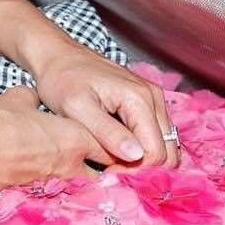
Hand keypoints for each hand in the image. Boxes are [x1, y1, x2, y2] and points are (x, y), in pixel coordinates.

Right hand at [0, 86, 106, 191]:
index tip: (110, 138)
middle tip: (89, 149)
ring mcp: (52, 182)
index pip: (110, 147)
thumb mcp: (21, 98)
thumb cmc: (2, 121)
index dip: (112, 143)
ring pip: (75, 180)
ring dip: (73, 171)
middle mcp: (70, 166)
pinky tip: (35, 166)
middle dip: (97, 163)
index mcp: (75, 140)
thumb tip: (33, 100)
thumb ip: (35, 100)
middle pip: (99, 171)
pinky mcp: (33, 192)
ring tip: (59, 157)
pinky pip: (51, 184)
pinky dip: (48, 176)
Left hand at [32, 45, 178, 169]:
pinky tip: (118, 148)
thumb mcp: (77, 108)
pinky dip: (143, 147)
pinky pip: (157, 134)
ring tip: (112, 158)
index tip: (106, 169)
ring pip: (165, 144)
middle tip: (110, 167)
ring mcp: (153, 98)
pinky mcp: (147, 101)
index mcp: (139, 99)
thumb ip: (107, 132)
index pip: (155, 152)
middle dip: (142, 166)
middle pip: (167, 151)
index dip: (133, 168)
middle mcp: (153, 97)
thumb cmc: (62, 79)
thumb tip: (136, 156)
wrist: (57, 55)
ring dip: (143, 158)